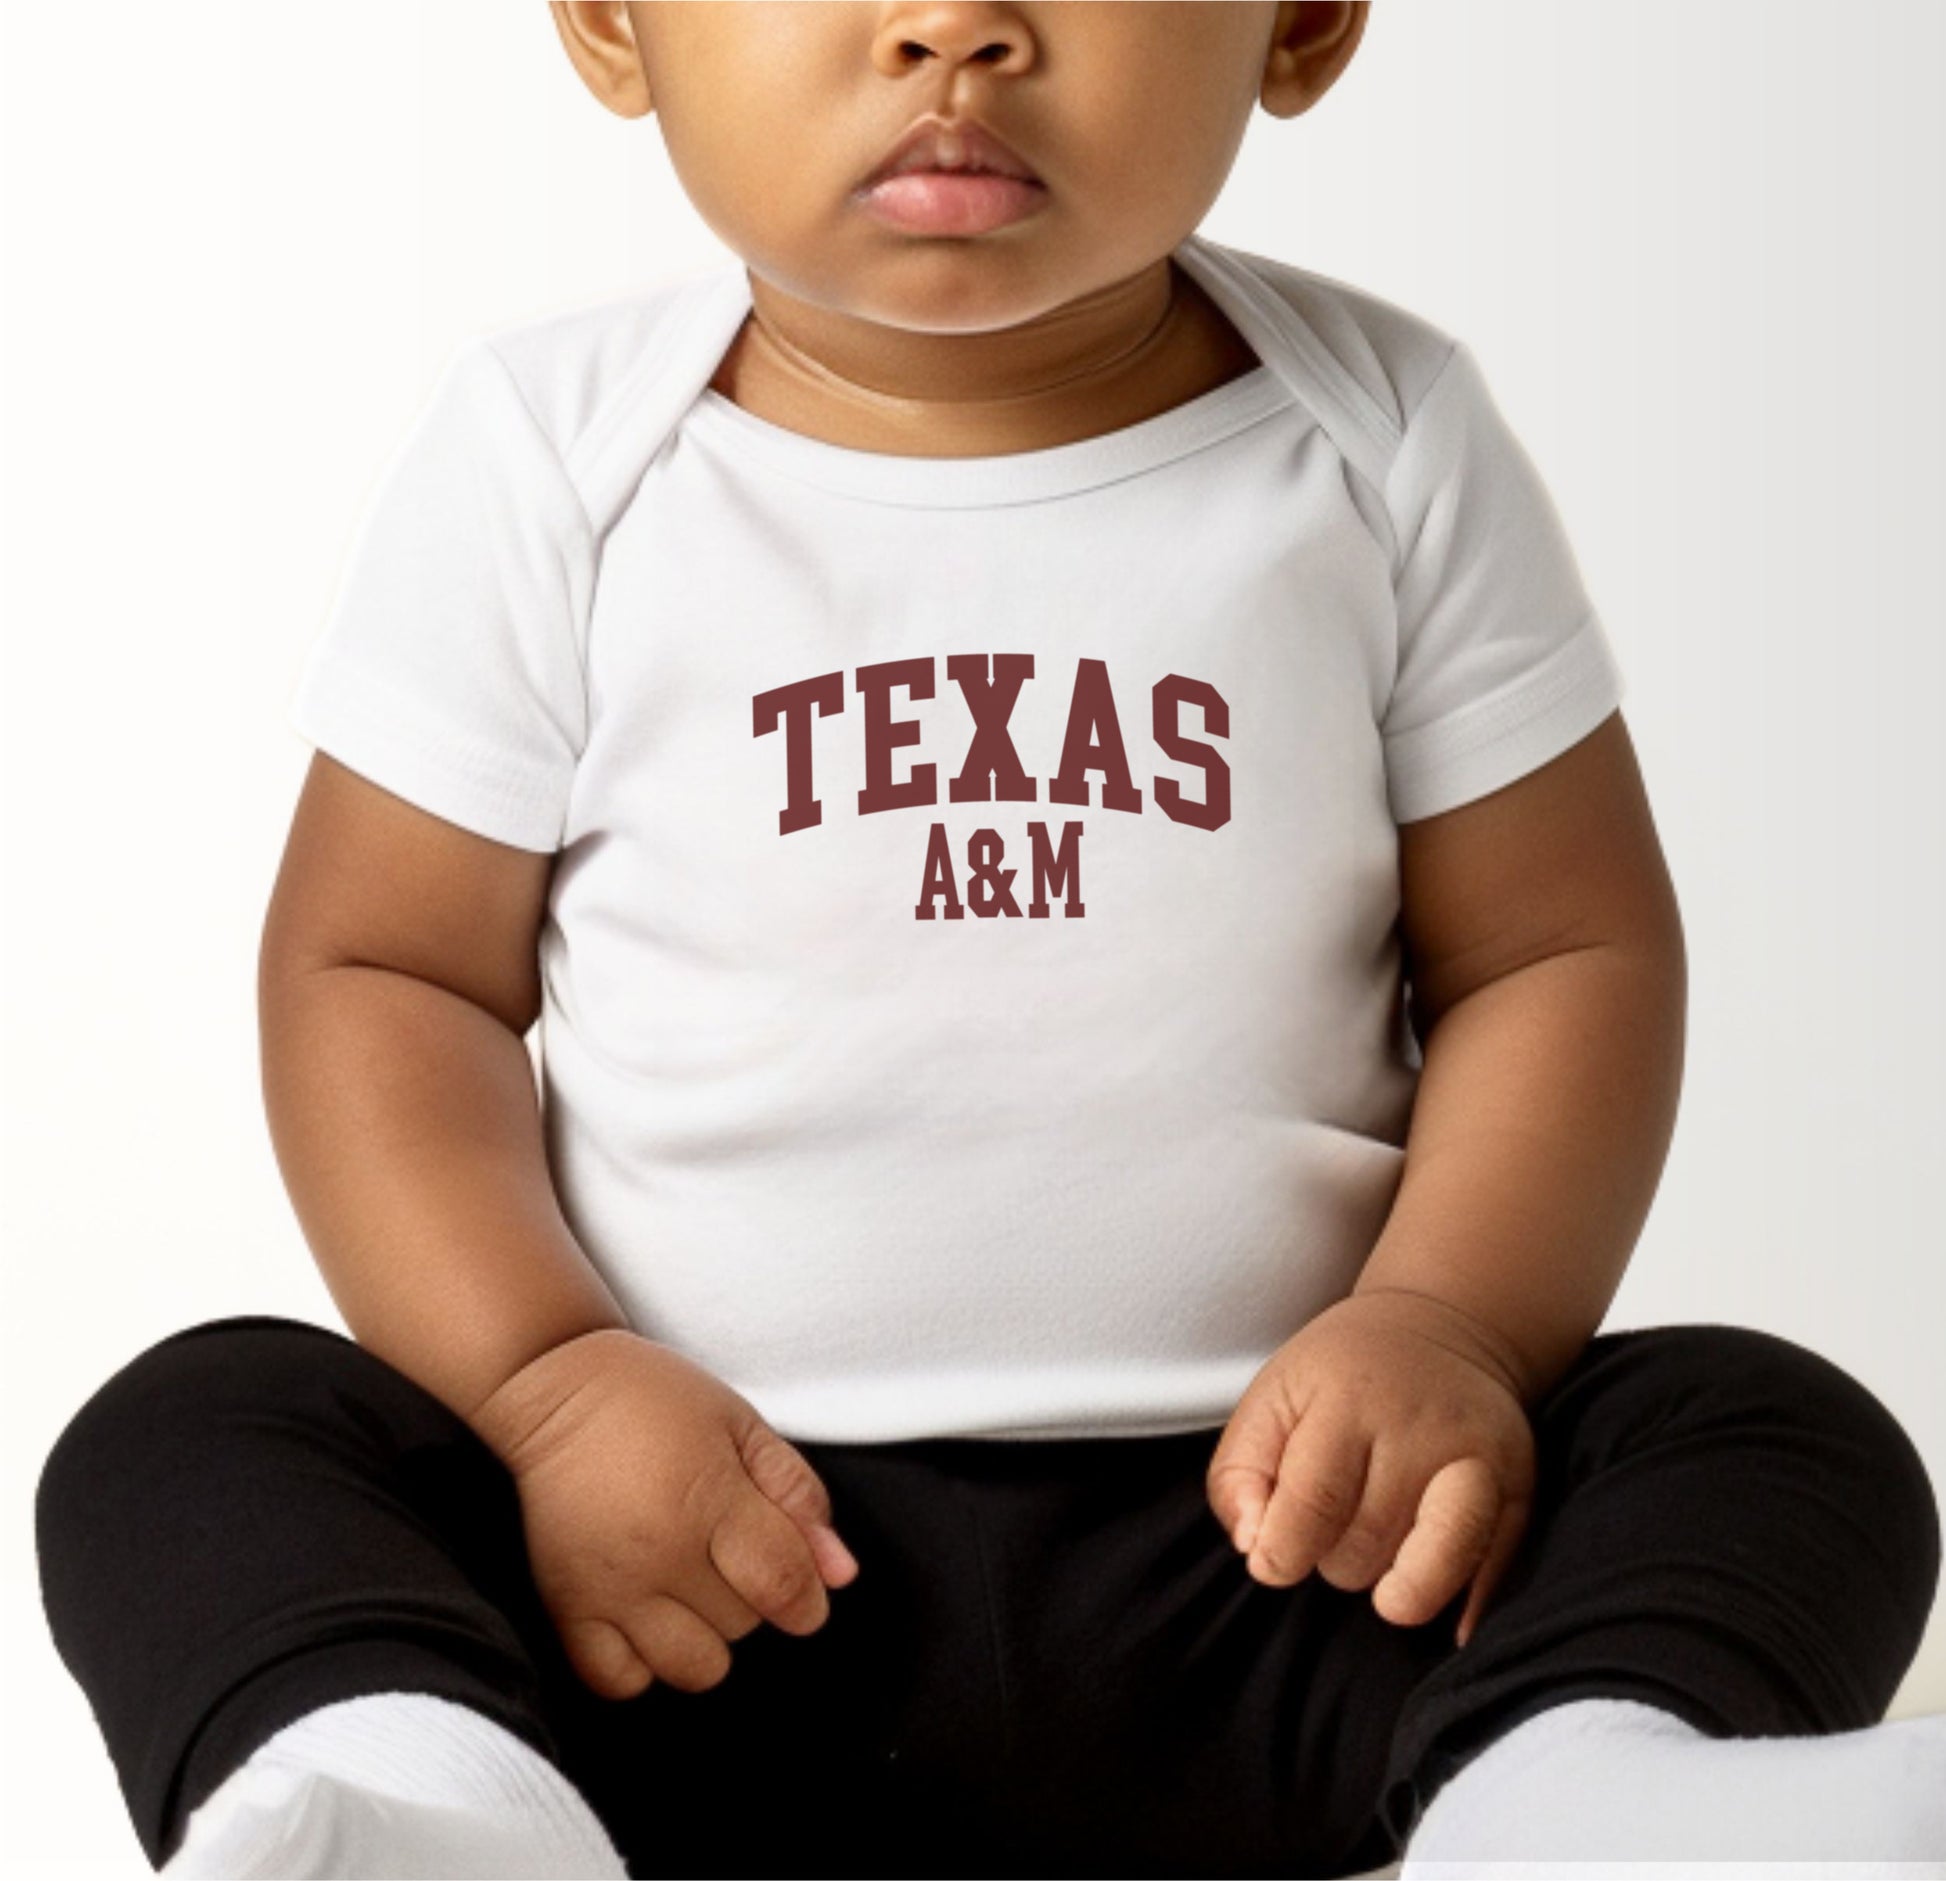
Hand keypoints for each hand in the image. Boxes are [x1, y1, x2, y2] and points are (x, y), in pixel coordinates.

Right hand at [470, 1328, 860, 1699]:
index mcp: (710, 1498)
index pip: (784, 1584)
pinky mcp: (566, 1609)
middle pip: (744, 1624)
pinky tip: (649, 1617)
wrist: (556, 1391)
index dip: (808, 1595)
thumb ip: (798, 1496)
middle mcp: (659, 1553)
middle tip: (725, 1546)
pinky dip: (643, 1664)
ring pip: (693, 1667)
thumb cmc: (657, 1400)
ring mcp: (609, 1588)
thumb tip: (839, 1573)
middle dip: (752, 1593)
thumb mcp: (744, 1426)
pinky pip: (620, 1682)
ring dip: (707, 1637)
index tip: (802, 1586)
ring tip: (690, 1585)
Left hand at [1205, 1290, 1535, 1647]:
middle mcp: (1423, 1429)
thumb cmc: (1341, 1376)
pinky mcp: (1520, 1487)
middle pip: (1366, 1547)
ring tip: (1377, 1546)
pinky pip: (1494, 1568)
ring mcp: (1480, 1459)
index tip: (1274, 1562)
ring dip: (1391, 1583)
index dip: (1283, 1554)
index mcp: (1350, 1401)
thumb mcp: (1271, 1398)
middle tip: (1336, 1520)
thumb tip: (1256, 1547)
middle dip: (1335, 1558)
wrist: (1439, 1330)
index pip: (1314, 1505)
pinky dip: (1464, 1603)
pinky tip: (1441, 1614)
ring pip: (1429, 1570)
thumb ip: (1240, 1473)